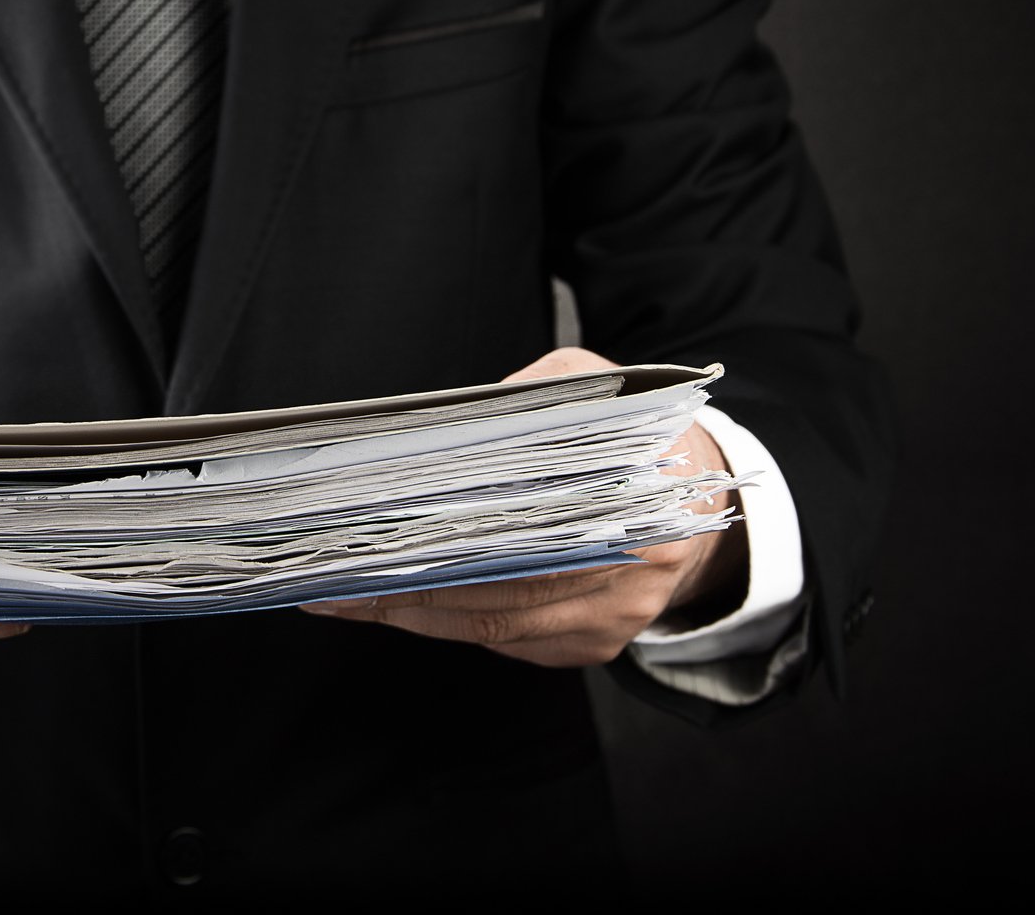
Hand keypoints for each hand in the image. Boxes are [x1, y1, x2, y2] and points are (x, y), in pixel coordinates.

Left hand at [298, 346, 746, 665]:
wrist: (706, 506)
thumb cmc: (644, 438)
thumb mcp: (605, 386)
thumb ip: (544, 389)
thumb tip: (467, 418)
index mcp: (631, 502)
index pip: (514, 529)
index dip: (436, 538)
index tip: (368, 533)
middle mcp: (626, 574)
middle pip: (494, 594)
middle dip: (402, 589)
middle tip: (328, 577)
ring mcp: (612, 621)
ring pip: (494, 629)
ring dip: (413, 614)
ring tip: (341, 593)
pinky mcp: (595, 646)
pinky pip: (511, 644)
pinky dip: (452, 623)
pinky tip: (400, 603)